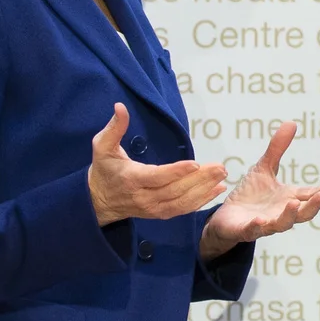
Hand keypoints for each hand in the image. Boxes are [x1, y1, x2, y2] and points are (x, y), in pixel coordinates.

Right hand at [88, 103, 227, 226]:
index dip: (176, 172)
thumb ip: (114, 128)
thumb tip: (120, 106)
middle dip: (199, 179)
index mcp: (131, 179)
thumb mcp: (102, 146)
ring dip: (204, 190)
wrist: (97, 202)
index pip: (156, 177)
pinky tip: (216, 190)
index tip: (195, 164)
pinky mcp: (159, 214)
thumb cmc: (103, 170)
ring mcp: (152, 208)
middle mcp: (144, 197)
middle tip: (220, 167)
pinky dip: (201, 201)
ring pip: (181, 202)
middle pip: (175, 190)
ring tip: (222, 176)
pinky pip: (182, 210)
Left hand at [201, 121, 319, 258]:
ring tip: (294, 202)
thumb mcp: (264, 168)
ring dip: (289, 215)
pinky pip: (254, 230)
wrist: (226, 216)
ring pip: (282, 224)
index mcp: (288, 198)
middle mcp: (281, 213)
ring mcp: (265, 223)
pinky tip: (260, 220)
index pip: (309, 196)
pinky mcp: (246, 230)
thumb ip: (277, 149)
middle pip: (302, 213)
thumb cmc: (250, 194)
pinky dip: (258, 226)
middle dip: (314, 205)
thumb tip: (292, 122)